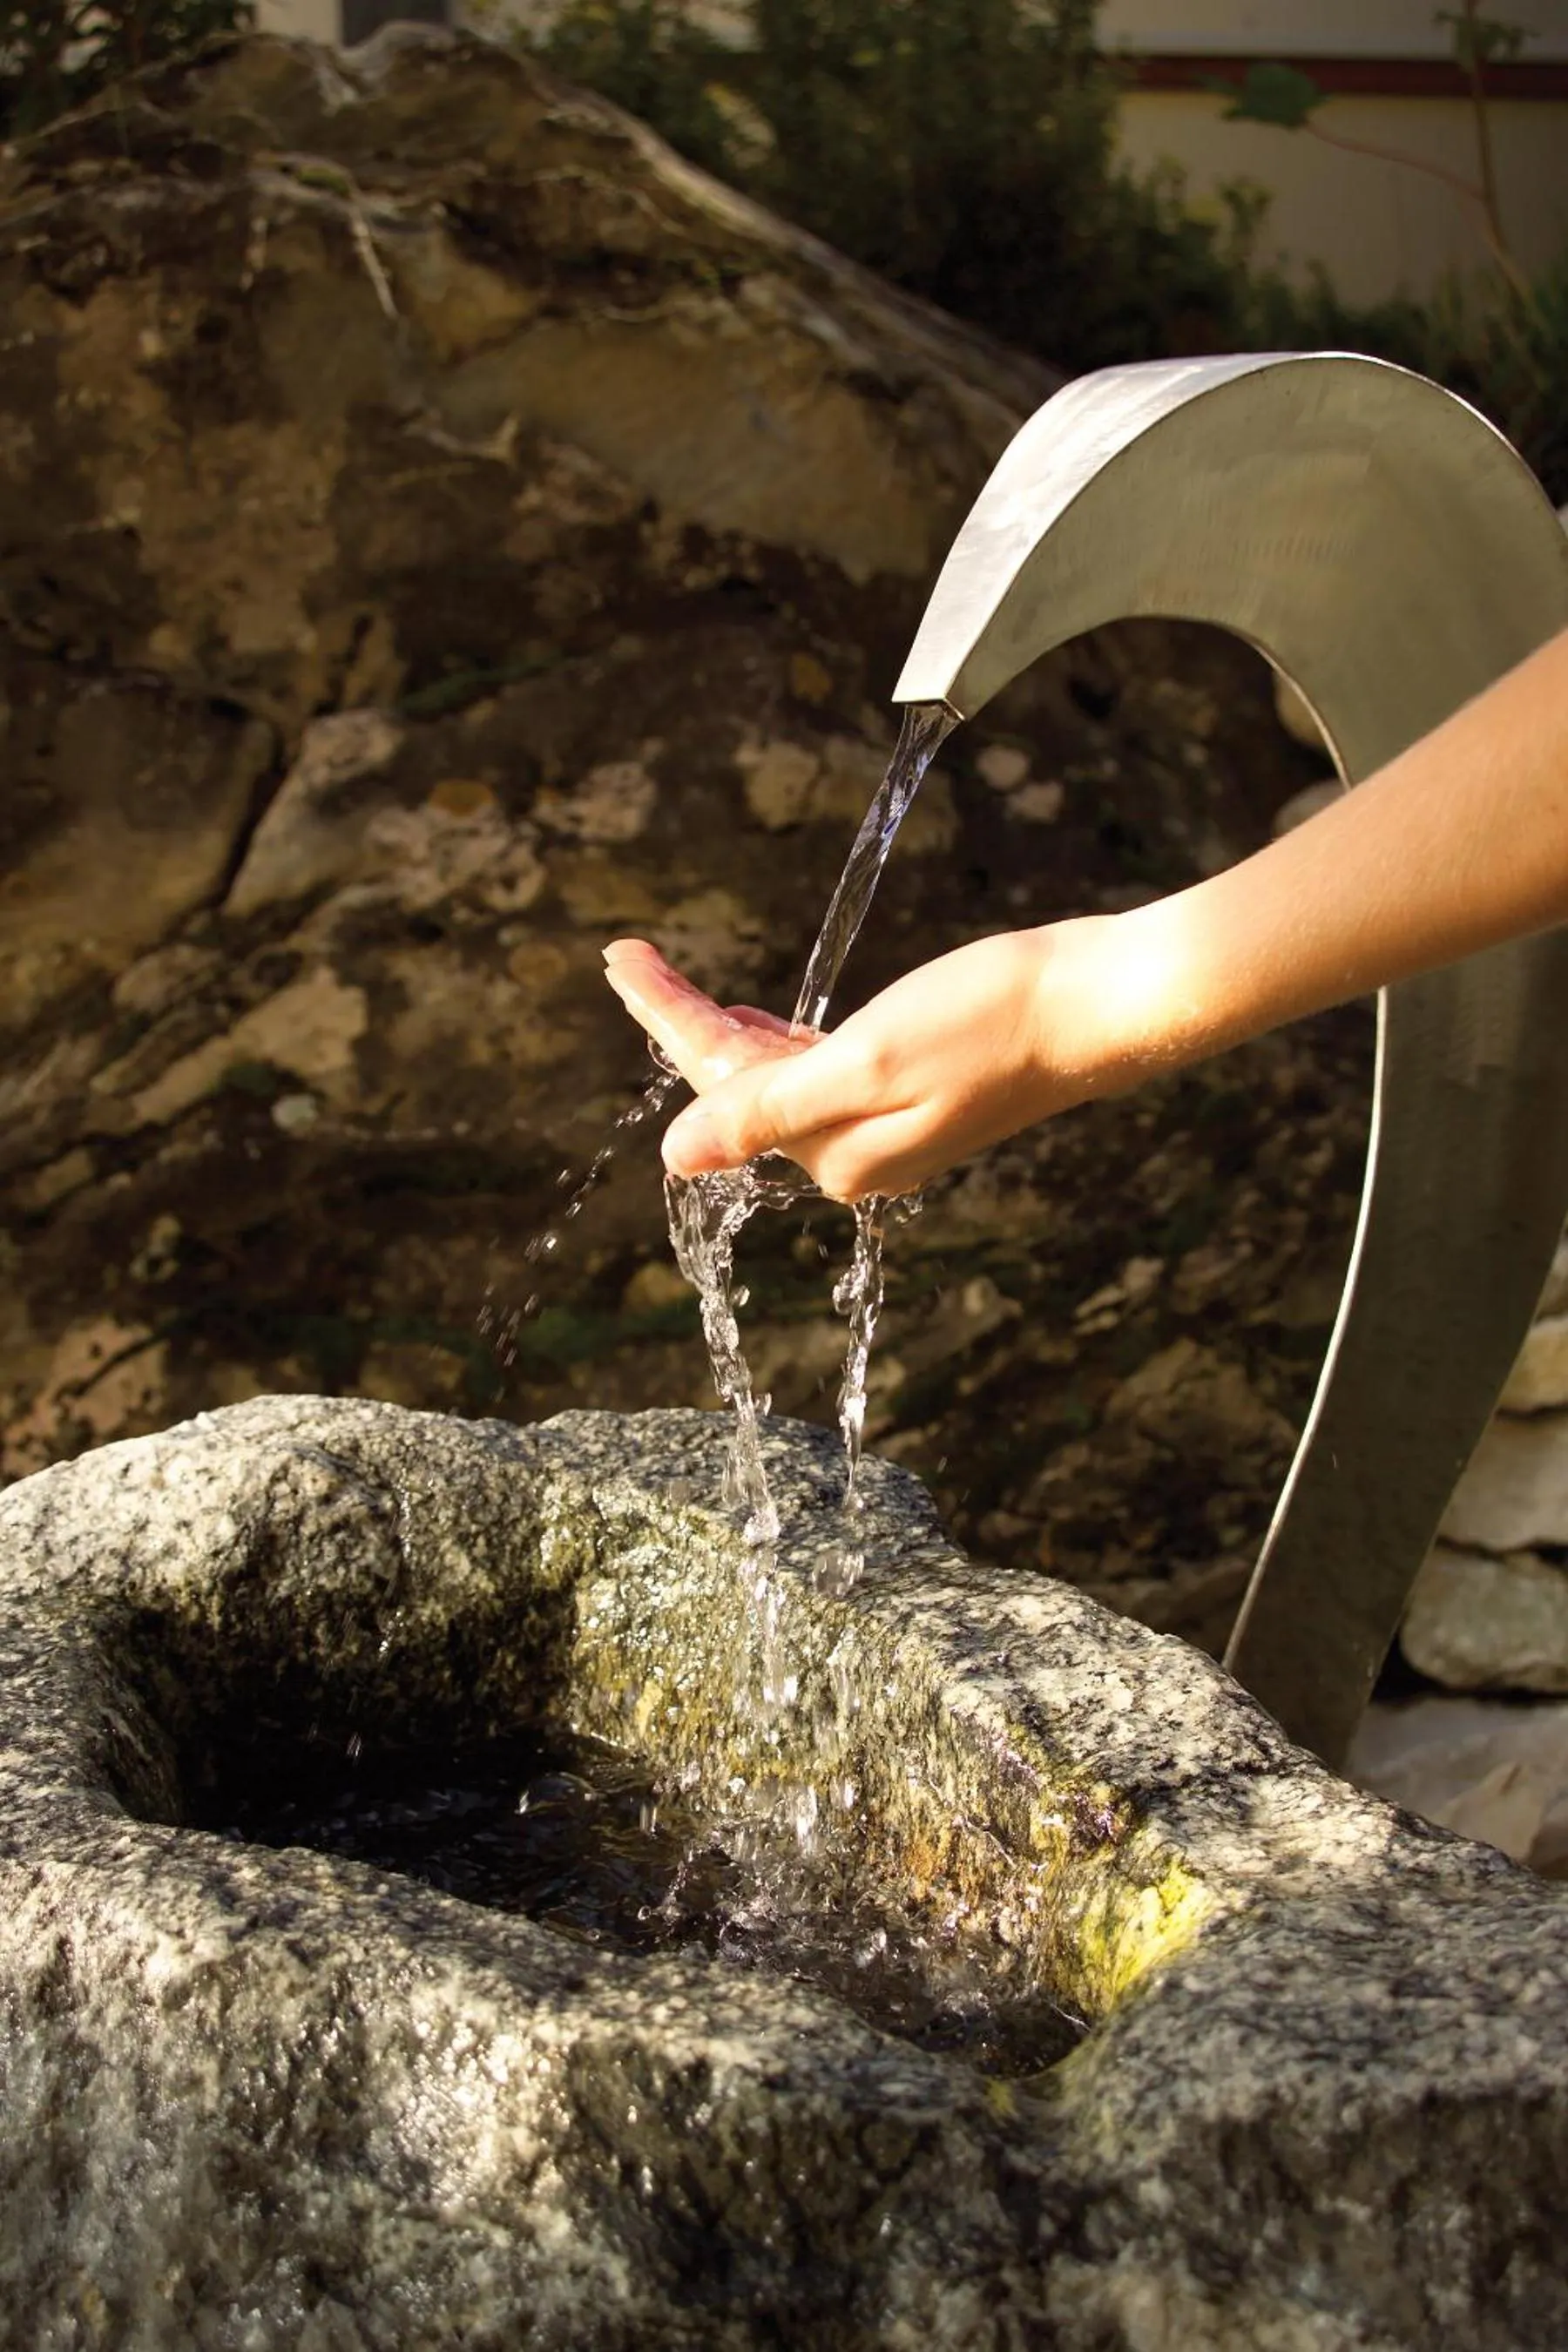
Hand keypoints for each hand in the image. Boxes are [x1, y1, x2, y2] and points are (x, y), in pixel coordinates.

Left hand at [602, 921, 1137, 1200]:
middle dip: (682, 1020)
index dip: (666, 1017)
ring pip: (777, 1076)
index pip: (721, 1086)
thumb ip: (767, 1110)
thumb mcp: (865, 1063)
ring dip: (723, 1028)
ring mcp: (885, 1127)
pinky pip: (820, 1072)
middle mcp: (852, 1155)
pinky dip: (778, 1040)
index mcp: (834, 1155)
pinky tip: (756, 1021)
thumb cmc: (989, 1022)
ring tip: (666, 979)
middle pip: (741, 1085)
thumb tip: (675, 1160)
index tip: (618, 958)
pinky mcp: (913, 1093)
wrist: (1095, 1005)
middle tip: (627, 956)